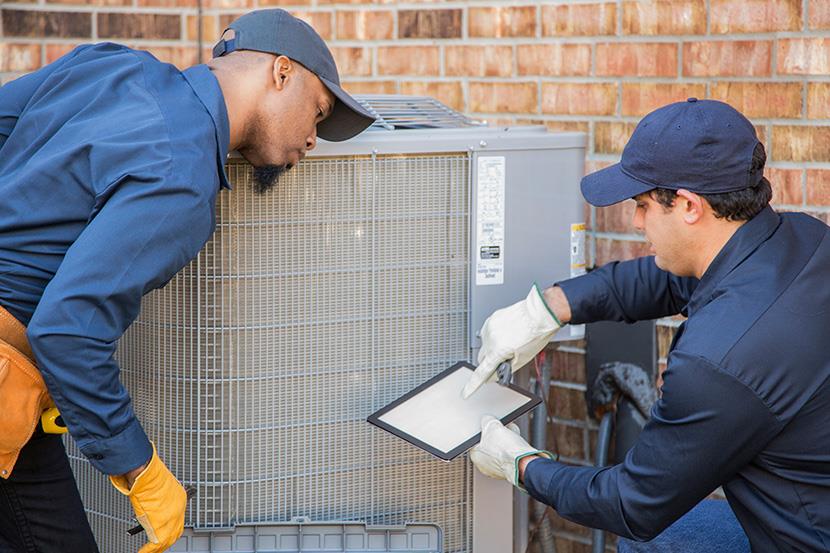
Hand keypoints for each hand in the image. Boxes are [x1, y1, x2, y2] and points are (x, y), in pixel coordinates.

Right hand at [110, 444, 186, 552]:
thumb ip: (158, 498)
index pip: (179, 518)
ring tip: (150, 550)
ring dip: (158, 547)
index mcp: (180, 498)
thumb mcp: (158, 487)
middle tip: (159, 546)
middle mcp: (178, 508)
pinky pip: (155, 544)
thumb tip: (151, 503)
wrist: (144, 473)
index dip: (172, 527)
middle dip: (168, 540)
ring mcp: (170, 518)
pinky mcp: (160, 525)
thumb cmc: (147, 475)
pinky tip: (143, 552)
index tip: (166, 533)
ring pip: (166, 539)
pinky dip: (148, 550)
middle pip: (176, 531)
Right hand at [462, 284, 561, 398]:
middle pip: (481, 359)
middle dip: (489, 362)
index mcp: (498, 350)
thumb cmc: (535, 334)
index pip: (482, 372)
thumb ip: (505, 369)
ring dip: (492, 348)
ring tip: (509, 342)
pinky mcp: (491, 319)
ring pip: (484, 345)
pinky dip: (494, 336)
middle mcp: (490, 338)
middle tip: (503, 360)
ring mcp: (489, 327)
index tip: (465, 392)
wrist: (539, 313)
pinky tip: (506, 333)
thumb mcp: (522, 359)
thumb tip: (493, 375)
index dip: (473, 385)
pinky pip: (487, 333)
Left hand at [469, 415, 552, 487]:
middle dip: (497, 434)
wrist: (523, 462)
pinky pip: (509, 455)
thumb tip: (487, 419)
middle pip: (489, 444)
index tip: (491, 424)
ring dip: (506, 440)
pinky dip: (513, 448)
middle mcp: (485, 466)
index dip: (485, 429)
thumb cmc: (504, 449)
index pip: (477, 439)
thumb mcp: (491, 425)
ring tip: (512, 433)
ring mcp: (498, 469)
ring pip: (500, 450)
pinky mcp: (510, 470)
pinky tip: (517, 442)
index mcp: (475, 456)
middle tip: (502, 428)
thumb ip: (487, 421)